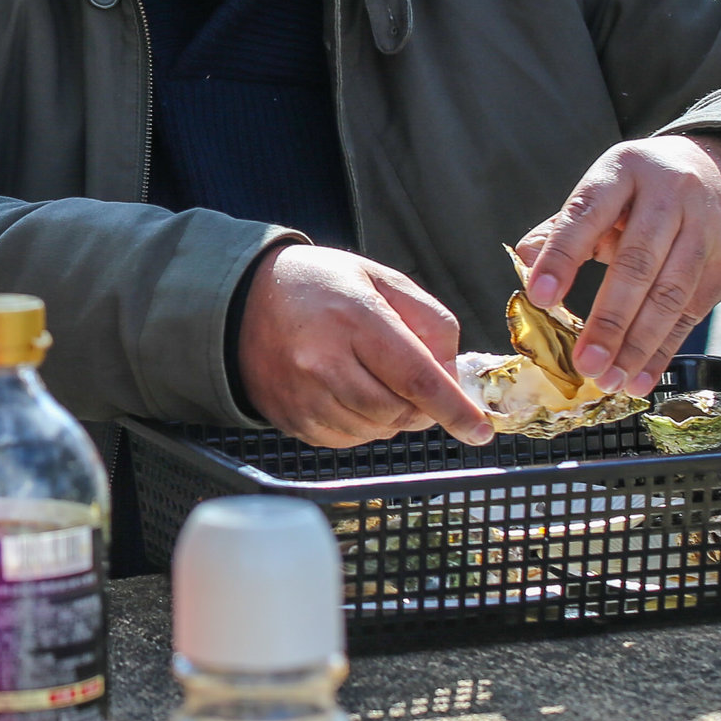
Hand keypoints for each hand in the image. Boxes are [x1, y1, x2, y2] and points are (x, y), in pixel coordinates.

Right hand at [238, 246, 492, 448]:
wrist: (242, 303)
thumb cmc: (319, 287)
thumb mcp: (380, 279)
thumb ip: (429, 320)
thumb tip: (453, 373)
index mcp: (354, 319)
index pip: (416, 377)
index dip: (453, 409)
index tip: (479, 430)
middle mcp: (324, 362)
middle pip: (398, 413)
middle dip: (422, 408)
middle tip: (415, 383)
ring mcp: (303, 396)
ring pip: (376, 432)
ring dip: (391, 417)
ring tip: (372, 378)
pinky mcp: (291, 420)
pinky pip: (347, 441)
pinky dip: (363, 426)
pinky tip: (349, 393)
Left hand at [516, 135, 720, 395]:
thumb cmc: (645, 193)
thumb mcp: (606, 191)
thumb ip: (564, 227)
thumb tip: (525, 261)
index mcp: (624, 171)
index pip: (587, 214)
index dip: (563, 256)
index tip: (541, 297)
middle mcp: (669, 195)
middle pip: (637, 263)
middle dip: (609, 319)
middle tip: (585, 363)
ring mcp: (704, 229)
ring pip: (669, 294)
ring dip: (638, 345)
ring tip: (611, 379)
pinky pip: (691, 314)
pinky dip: (664, 351)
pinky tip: (641, 377)